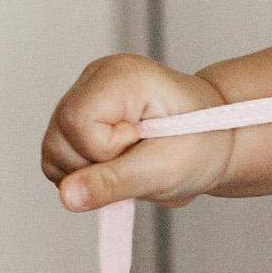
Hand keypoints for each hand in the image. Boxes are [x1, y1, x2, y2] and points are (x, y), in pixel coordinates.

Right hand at [42, 54, 236, 210]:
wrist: (217, 138)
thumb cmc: (203, 144)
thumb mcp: (164, 170)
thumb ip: (112, 182)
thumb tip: (67, 196)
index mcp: (121, 76)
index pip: (76, 122)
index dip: (105, 151)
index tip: (141, 148)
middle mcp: (96, 77)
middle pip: (58, 137)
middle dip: (97, 165)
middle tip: (140, 158)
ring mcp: (84, 94)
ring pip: (54, 150)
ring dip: (91, 171)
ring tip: (132, 159)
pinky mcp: (79, 115)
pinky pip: (59, 157)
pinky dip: (87, 172)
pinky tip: (119, 162)